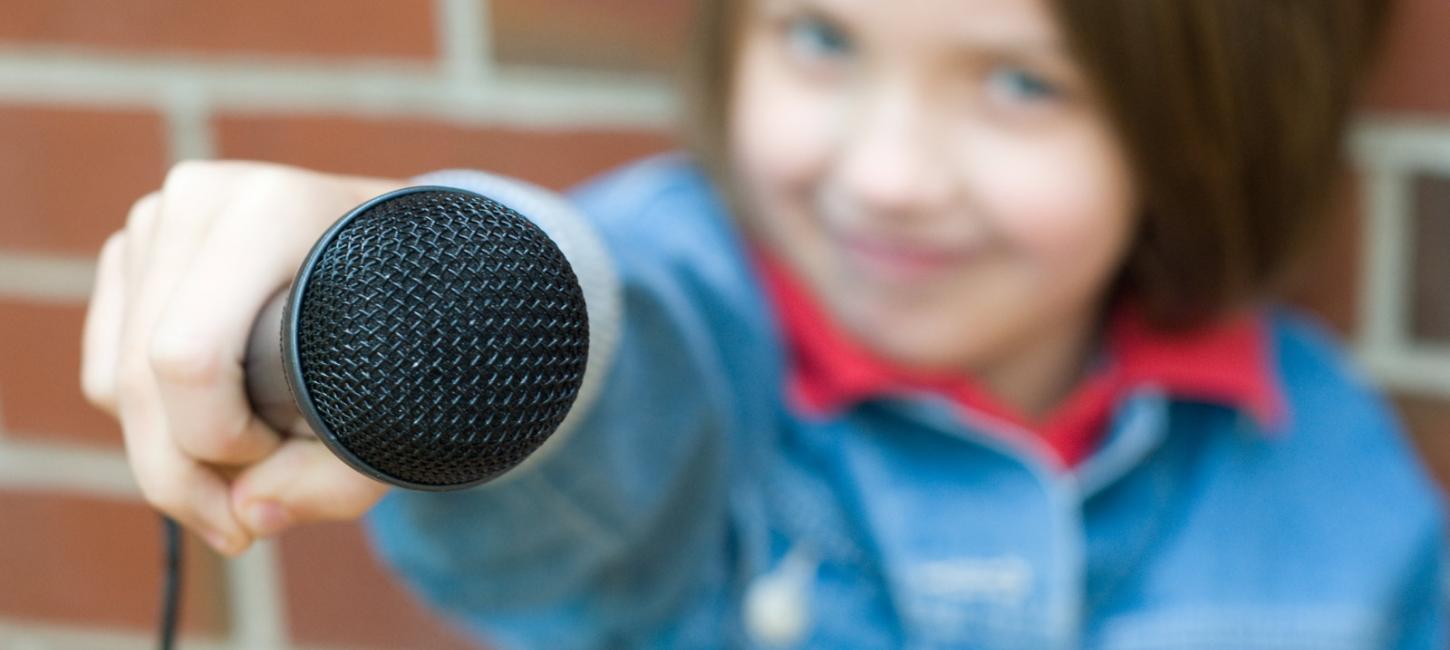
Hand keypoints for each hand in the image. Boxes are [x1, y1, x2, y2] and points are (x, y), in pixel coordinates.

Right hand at [81, 160, 404, 555]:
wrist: (411, 256)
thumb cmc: (410, 328)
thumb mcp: (404, 406)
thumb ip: (336, 480)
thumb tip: (248, 514)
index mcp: (273, 212)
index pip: (188, 356)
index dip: (221, 439)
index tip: (283, 455)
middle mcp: (202, 200)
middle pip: (139, 378)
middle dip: (185, 474)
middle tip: (245, 520)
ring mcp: (158, 220)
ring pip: (114, 383)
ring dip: (170, 455)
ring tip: (251, 465)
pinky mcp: (132, 252)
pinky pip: (104, 371)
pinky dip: (150, 424)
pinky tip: (219, 428)